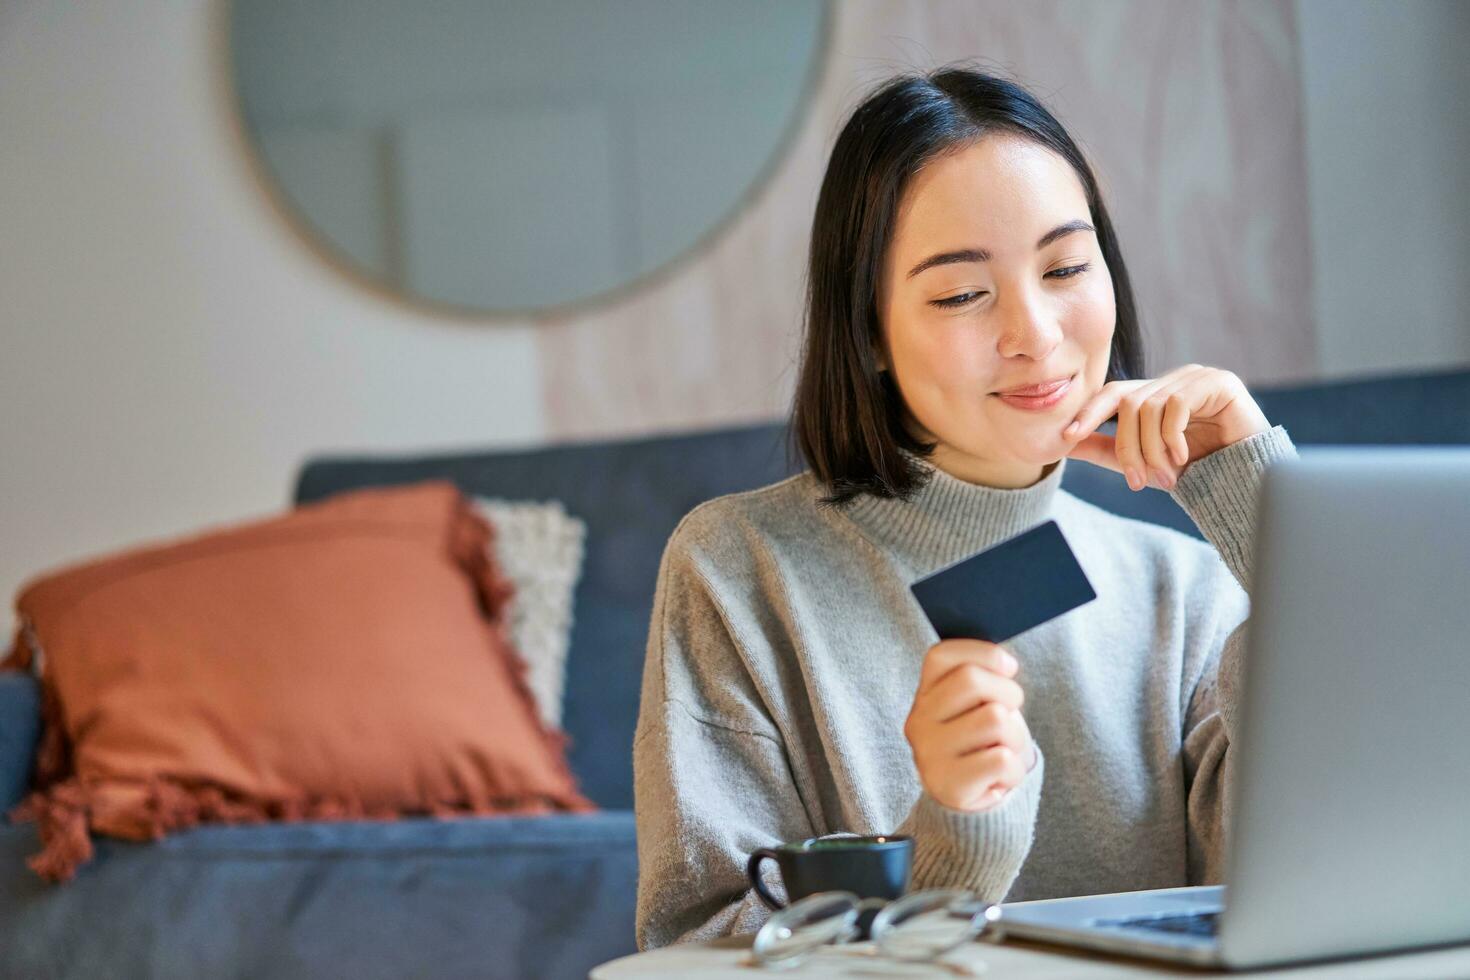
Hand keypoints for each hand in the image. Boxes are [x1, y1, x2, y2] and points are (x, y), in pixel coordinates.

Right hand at [903, 638, 1036, 812]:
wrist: (968, 807)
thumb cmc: (982, 744)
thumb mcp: (977, 706)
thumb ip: (983, 680)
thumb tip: (1005, 663)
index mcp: (924, 695)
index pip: (941, 656)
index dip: (984, 654)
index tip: (1008, 668)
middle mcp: (919, 721)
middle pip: (971, 680)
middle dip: (1009, 693)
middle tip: (1011, 716)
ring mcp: (929, 753)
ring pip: (995, 719)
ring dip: (1016, 737)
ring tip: (1003, 751)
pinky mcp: (948, 784)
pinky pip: (1002, 759)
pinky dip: (1014, 770)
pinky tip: (999, 778)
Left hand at [1061, 364, 1270, 490]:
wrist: (1245, 481)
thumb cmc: (1197, 471)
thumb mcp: (1143, 462)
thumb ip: (1106, 450)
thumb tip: (1063, 444)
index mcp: (1155, 394)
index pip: (1112, 393)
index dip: (1087, 413)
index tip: (1066, 438)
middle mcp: (1174, 380)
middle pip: (1128, 404)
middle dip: (1127, 447)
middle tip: (1137, 481)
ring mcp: (1197, 377)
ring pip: (1149, 406)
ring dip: (1152, 450)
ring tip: (1167, 477)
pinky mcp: (1220, 383)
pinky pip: (1176, 405)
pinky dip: (1173, 438)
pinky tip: (1185, 459)